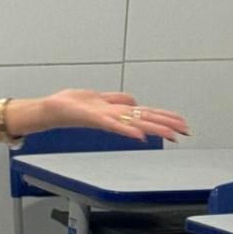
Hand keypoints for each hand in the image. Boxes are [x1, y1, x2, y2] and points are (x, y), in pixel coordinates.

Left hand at [37, 89, 189, 142]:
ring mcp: (104, 117)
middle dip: (166, 125)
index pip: (145, 112)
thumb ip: (116, 99)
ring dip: (154, 128)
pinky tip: (139, 136)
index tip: (182, 123)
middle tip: (185, 133)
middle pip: (144, 118)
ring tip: (172, 134)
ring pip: (134, 122)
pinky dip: (126, 130)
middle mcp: (113, 115)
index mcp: (116, 110)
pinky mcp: (92, 118)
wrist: (47, 110)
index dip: (164, 117)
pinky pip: (112, 125)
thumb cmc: (67, 105)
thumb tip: (135, 101)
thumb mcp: (98, 97)